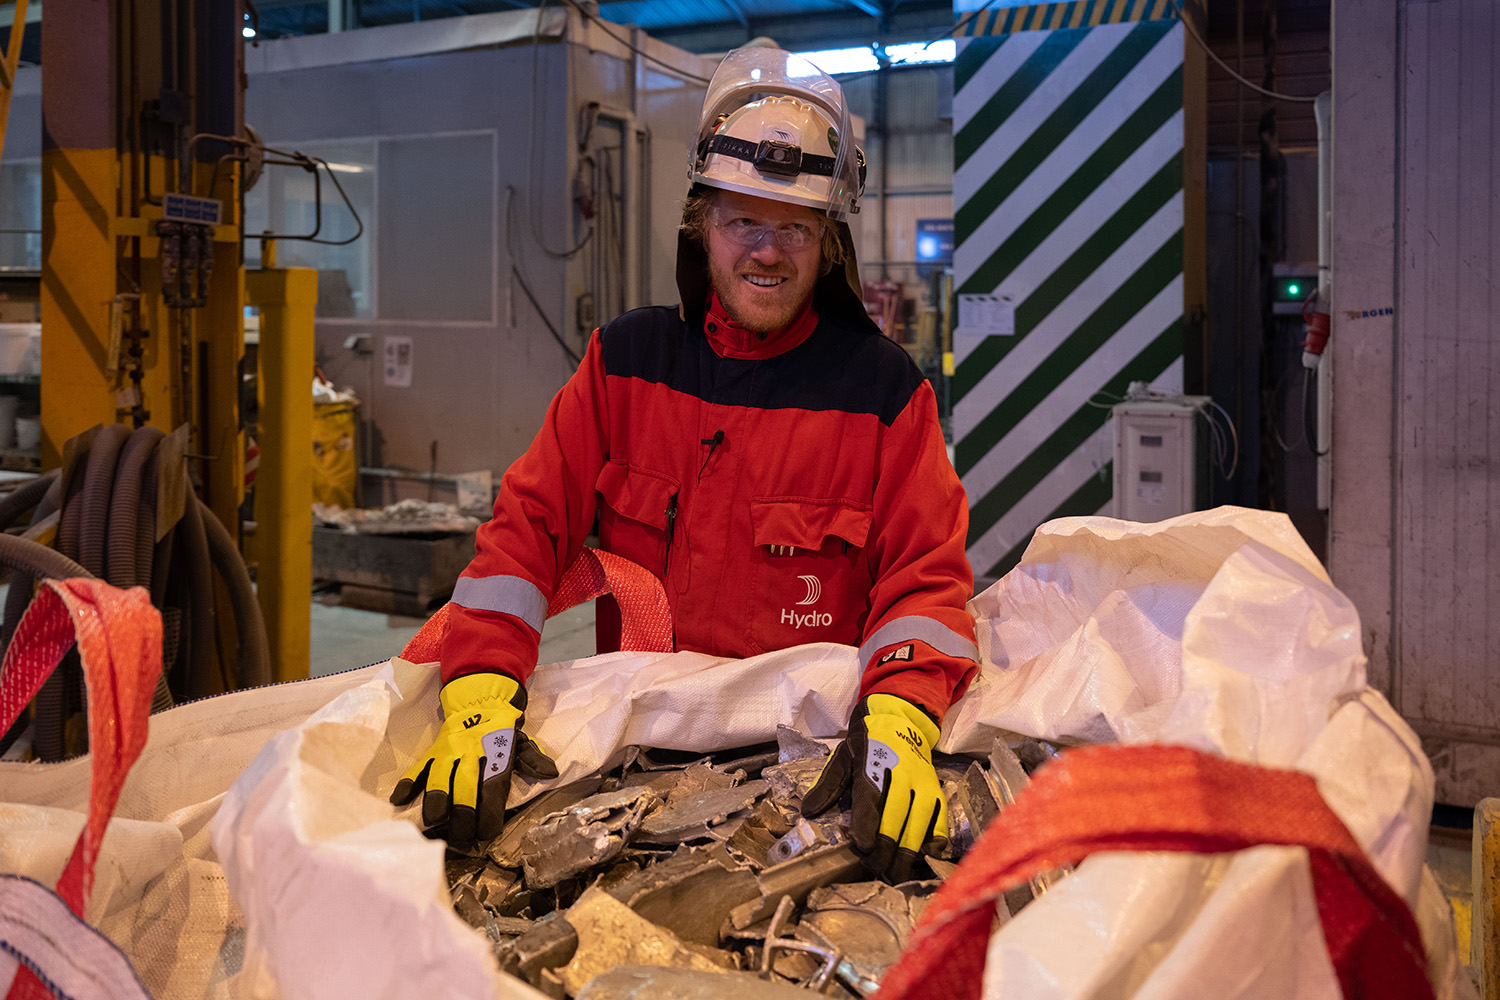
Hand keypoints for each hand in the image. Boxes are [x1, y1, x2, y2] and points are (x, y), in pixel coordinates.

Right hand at [389, 671, 557, 844]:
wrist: (479, 700)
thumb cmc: (502, 730)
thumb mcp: (522, 741)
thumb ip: (532, 759)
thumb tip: (550, 773)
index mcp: (495, 754)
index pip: (492, 786)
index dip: (490, 811)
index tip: (488, 833)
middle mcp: (470, 754)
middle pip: (465, 787)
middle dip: (462, 815)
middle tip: (461, 839)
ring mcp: (448, 753)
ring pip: (439, 778)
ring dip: (435, 801)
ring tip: (433, 823)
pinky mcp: (432, 752)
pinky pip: (418, 768)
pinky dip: (408, 783)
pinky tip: (399, 800)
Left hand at [801, 693, 946, 881]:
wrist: (900, 719)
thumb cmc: (867, 743)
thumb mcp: (842, 756)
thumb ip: (827, 785)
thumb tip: (807, 811)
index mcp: (873, 764)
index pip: (870, 797)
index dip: (867, 823)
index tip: (862, 846)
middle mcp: (901, 774)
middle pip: (895, 816)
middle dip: (886, 847)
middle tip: (875, 870)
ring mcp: (922, 784)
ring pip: (918, 822)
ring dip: (908, 851)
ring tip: (896, 874)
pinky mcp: (936, 791)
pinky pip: (939, 819)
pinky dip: (935, 839)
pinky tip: (926, 857)